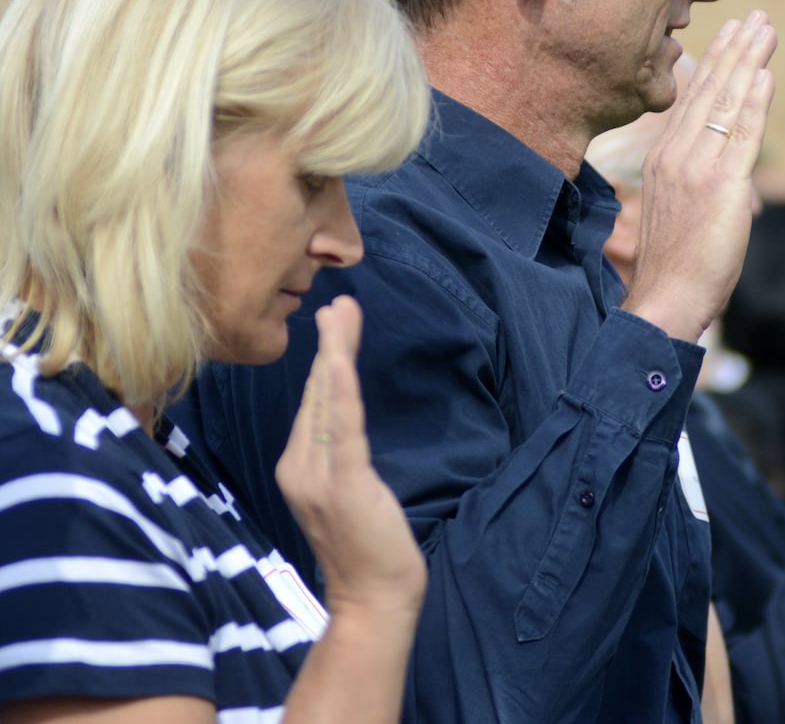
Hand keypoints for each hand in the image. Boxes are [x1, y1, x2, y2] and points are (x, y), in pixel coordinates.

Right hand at [276, 297, 426, 621]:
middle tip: (341, 303)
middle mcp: (298, 467)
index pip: (312, 402)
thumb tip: (343, 408)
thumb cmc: (366, 543)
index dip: (326, 359)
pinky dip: (342, 394)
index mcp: (296, 466)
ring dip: (336, 354)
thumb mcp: (349, 486)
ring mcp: (317, 477)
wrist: (372, 597)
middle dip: (331, 345)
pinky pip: (342, 432)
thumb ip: (340, 448)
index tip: (337, 321)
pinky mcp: (344, 485)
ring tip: (342, 314)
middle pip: (316, 394)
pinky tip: (341, 363)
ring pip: (327, 404)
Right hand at [622, 11, 776, 342]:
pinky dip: (755, 104)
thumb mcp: (681, 209)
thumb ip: (701, 180)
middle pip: (709, 90)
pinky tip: (766, 76)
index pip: (693, 99)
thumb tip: (729, 173)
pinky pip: (742, 136)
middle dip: (735, 49)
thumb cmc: (677, 264)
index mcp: (664, 158)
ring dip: (749, 62)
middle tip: (755, 17)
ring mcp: (697, 168)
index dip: (715, 63)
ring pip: (727, 104)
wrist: (666, 298)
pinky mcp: (722, 187)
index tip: (730, 34)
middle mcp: (676, 155)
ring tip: (766, 30)